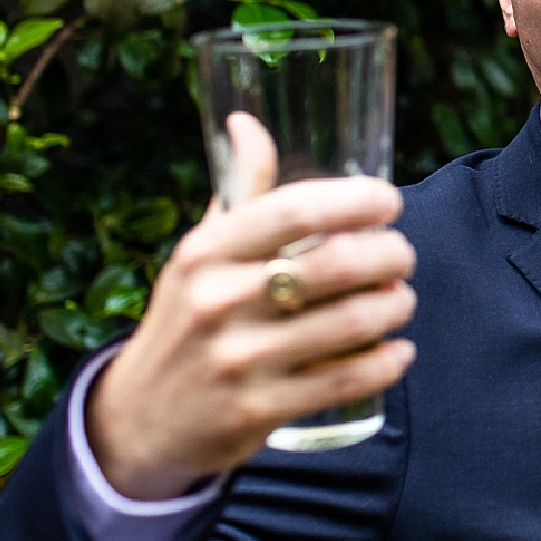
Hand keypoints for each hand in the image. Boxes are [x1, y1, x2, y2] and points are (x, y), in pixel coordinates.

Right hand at [88, 113, 417, 499]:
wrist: (137, 420)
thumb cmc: (186, 317)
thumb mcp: (200, 253)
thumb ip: (238, 190)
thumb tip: (247, 120)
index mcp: (206, 253)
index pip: (292, 210)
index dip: (354, 200)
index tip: (388, 202)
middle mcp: (218, 302)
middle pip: (336, 264)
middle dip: (390, 255)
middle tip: (403, 256)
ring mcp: (238, 359)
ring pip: (350, 323)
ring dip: (395, 307)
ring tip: (402, 300)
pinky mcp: (258, 410)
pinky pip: (345, 379)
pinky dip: (387, 362)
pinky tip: (399, 351)